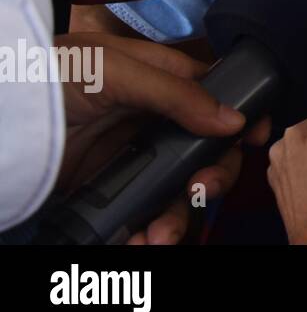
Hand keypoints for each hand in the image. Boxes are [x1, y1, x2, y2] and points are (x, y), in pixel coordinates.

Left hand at [57, 32, 269, 244]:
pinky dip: (146, 233)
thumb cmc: (47, 75)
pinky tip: (140, 241)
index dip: (242, 116)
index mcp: (161, 80)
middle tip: (200, 192)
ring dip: (177, 216)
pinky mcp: (110, 190)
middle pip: (207, 151)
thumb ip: (174, 93)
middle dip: (212, 176)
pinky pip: (142, 215)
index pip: (218, 96)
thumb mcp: (112, 69)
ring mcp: (133, 157)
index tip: (255, 138)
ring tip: (159, 238)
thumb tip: (232, 119)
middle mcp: (154, 119)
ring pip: (177, 190)